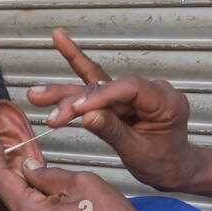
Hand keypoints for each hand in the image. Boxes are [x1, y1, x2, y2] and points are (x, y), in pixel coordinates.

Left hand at [0, 132, 166, 210]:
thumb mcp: (82, 183)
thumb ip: (47, 173)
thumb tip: (30, 167)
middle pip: (7, 194)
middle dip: (9, 167)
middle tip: (10, 145)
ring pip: (21, 208)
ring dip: (24, 186)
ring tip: (33, 165)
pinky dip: (35, 204)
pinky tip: (48, 191)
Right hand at [26, 29, 199, 191]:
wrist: (175, 169)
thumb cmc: (165, 163)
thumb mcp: (139, 152)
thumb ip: (113, 131)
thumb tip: (86, 116)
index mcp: (165, 101)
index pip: (128, 88)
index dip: (100, 96)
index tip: (76, 110)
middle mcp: (151, 91)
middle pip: (107, 86)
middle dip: (76, 101)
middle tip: (50, 112)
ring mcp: (135, 93)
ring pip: (96, 86)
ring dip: (65, 93)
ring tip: (36, 94)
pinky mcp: (122, 98)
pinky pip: (98, 84)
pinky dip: (77, 67)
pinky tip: (60, 41)